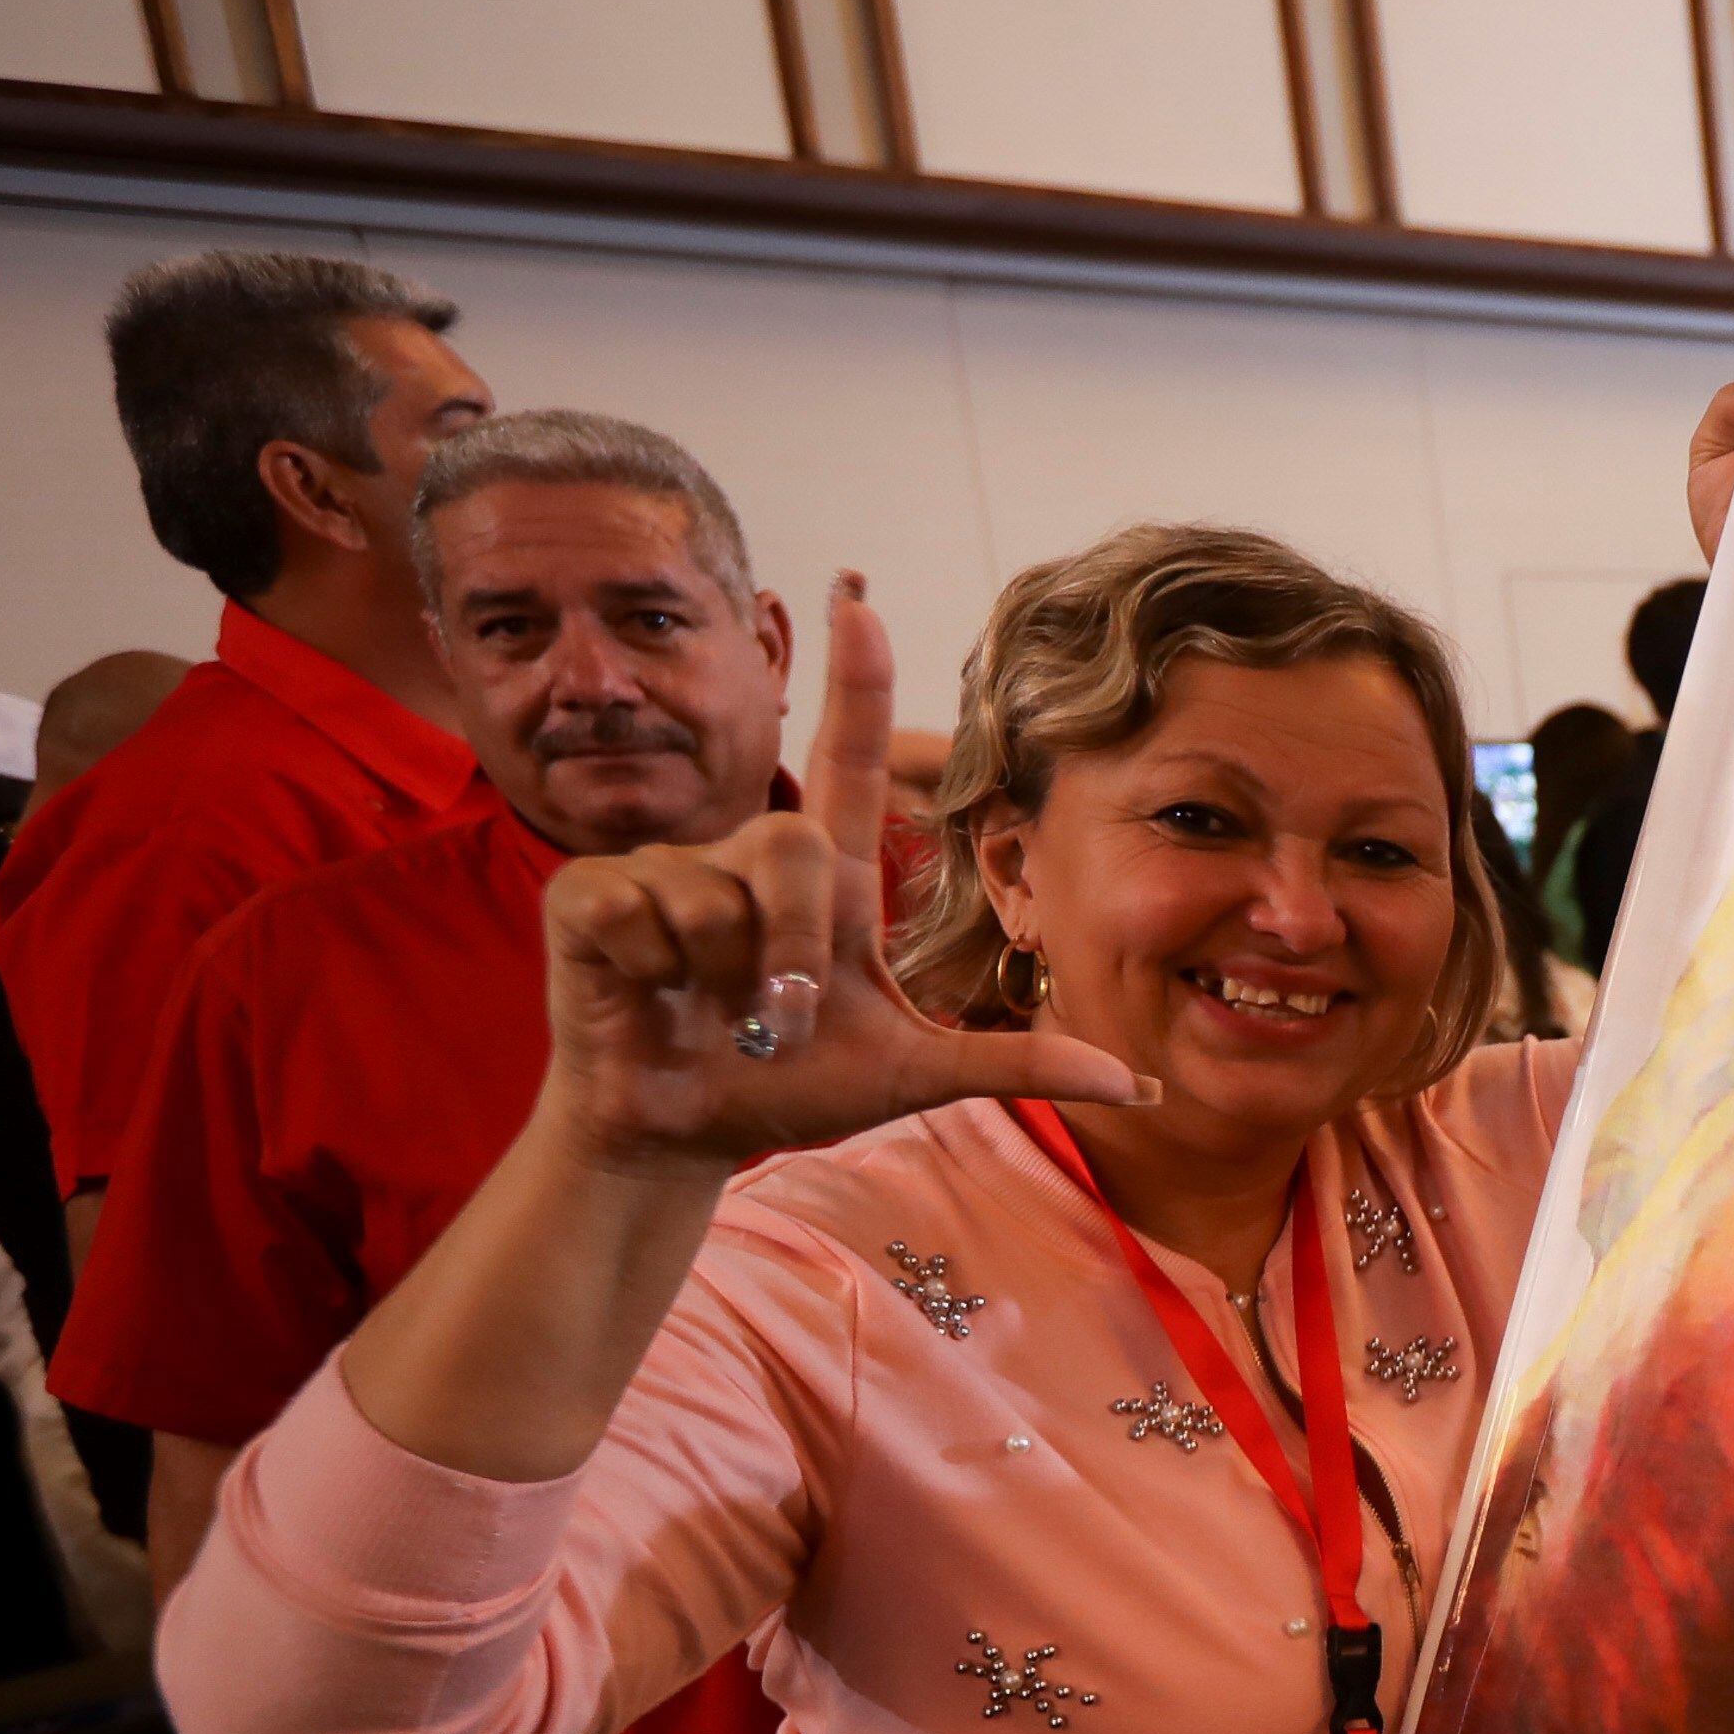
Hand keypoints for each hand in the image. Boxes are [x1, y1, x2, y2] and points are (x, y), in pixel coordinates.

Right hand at [542, 571, 1150, 1173]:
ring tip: (707, 1007)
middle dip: (793, 947)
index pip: (845, 760)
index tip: (860, 599)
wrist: (678, 1133)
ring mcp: (667, 867)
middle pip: (795, 846)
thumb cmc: (786, 1090)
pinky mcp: (592, 893)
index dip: (855, 682)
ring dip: (722, 975)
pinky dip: (650, 969)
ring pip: (715, 892)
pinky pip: (640, 911)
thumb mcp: (912, 1075)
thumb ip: (1014, 1064)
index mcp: (826, 881)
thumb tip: (1141, 1084)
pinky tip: (643, 991)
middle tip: (778, 1021)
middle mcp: (749, 855)